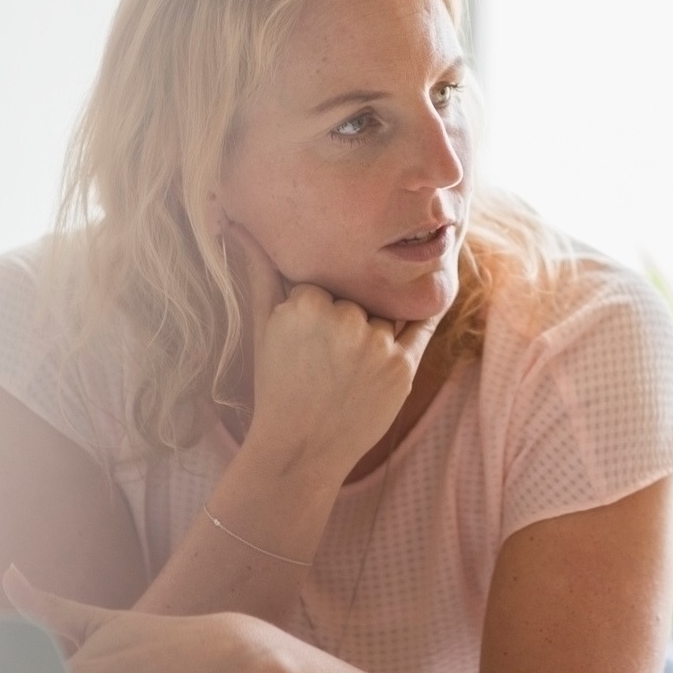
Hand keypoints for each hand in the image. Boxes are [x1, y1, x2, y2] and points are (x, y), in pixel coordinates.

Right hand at [230, 225, 440, 474]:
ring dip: (376, 325)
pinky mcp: (403, 366)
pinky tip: (438, 287)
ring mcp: (377, 343)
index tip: (303, 337)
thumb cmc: (276, 386)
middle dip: (347, 314)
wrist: (299, 449)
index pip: (324, 283)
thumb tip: (234, 223)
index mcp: (306, 304)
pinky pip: (422, 326)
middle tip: (326, 357)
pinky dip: (428, 309)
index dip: (316, 304)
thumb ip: (256, 271)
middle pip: (356, 296)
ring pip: (383, 312)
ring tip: (351, 364)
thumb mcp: (261, 327)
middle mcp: (345, 319)